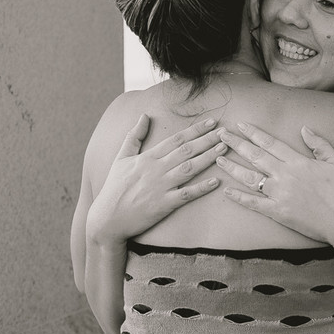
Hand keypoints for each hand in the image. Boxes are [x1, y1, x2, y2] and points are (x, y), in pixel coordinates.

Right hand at [87, 114, 225, 242]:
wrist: (107, 219)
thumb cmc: (115, 188)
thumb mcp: (121, 158)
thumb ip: (133, 136)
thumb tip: (144, 115)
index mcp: (147, 157)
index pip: (176, 139)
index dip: (195, 130)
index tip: (211, 122)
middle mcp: (156, 169)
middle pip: (186, 150)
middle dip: (207, 140)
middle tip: (226, 132)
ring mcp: (160, 186)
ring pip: (189, 168)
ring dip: (208, 158)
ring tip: (224, 149)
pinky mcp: (163, 204)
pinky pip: (186, 195)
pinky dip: (201, 188)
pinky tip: (216, 182)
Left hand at [216, 121, 333, 245]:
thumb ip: (319, 144)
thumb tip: (305, 128)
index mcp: (298, 162)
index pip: (270, 143)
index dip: (253, 133)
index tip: (240, 125)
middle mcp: (285, 175)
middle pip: (255, 156)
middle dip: (236, 144)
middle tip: (221, 135)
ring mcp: (280, 194)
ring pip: (250, 177)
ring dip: (232, 167)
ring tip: (218, 159)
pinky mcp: (278, 212)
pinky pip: (254, 203)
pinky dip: (239, 197)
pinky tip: (227, 190)